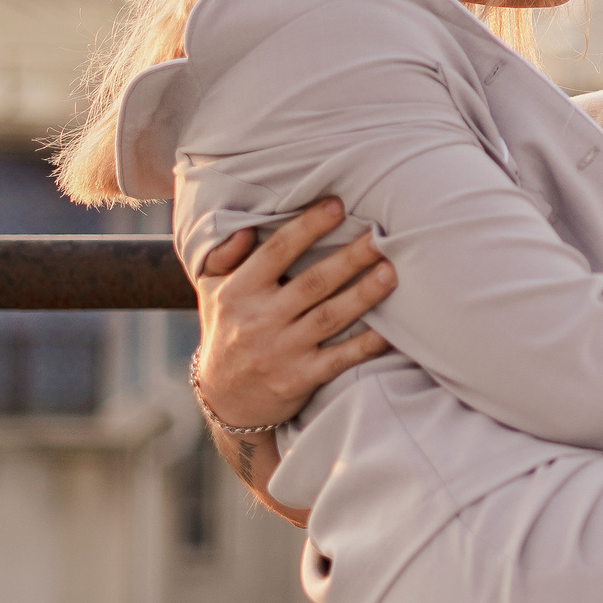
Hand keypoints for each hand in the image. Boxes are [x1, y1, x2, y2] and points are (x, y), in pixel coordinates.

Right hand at [194, 197, 396, 428]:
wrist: (224, 398)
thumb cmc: (226, 331)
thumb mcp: (210, 291)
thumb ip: (223, 256)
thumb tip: (244, 227)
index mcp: (239, 291)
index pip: (276, 252)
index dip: (307, 227)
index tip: (337, 205)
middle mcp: (260, 320)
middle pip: (312, 283)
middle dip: (349, 258)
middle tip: (380, 236)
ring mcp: (282, 351)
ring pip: (329, 317)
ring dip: (363, 295)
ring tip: (391, 272)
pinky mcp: (300, 378)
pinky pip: (339, 359)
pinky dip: (365, 345)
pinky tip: (390, 331)